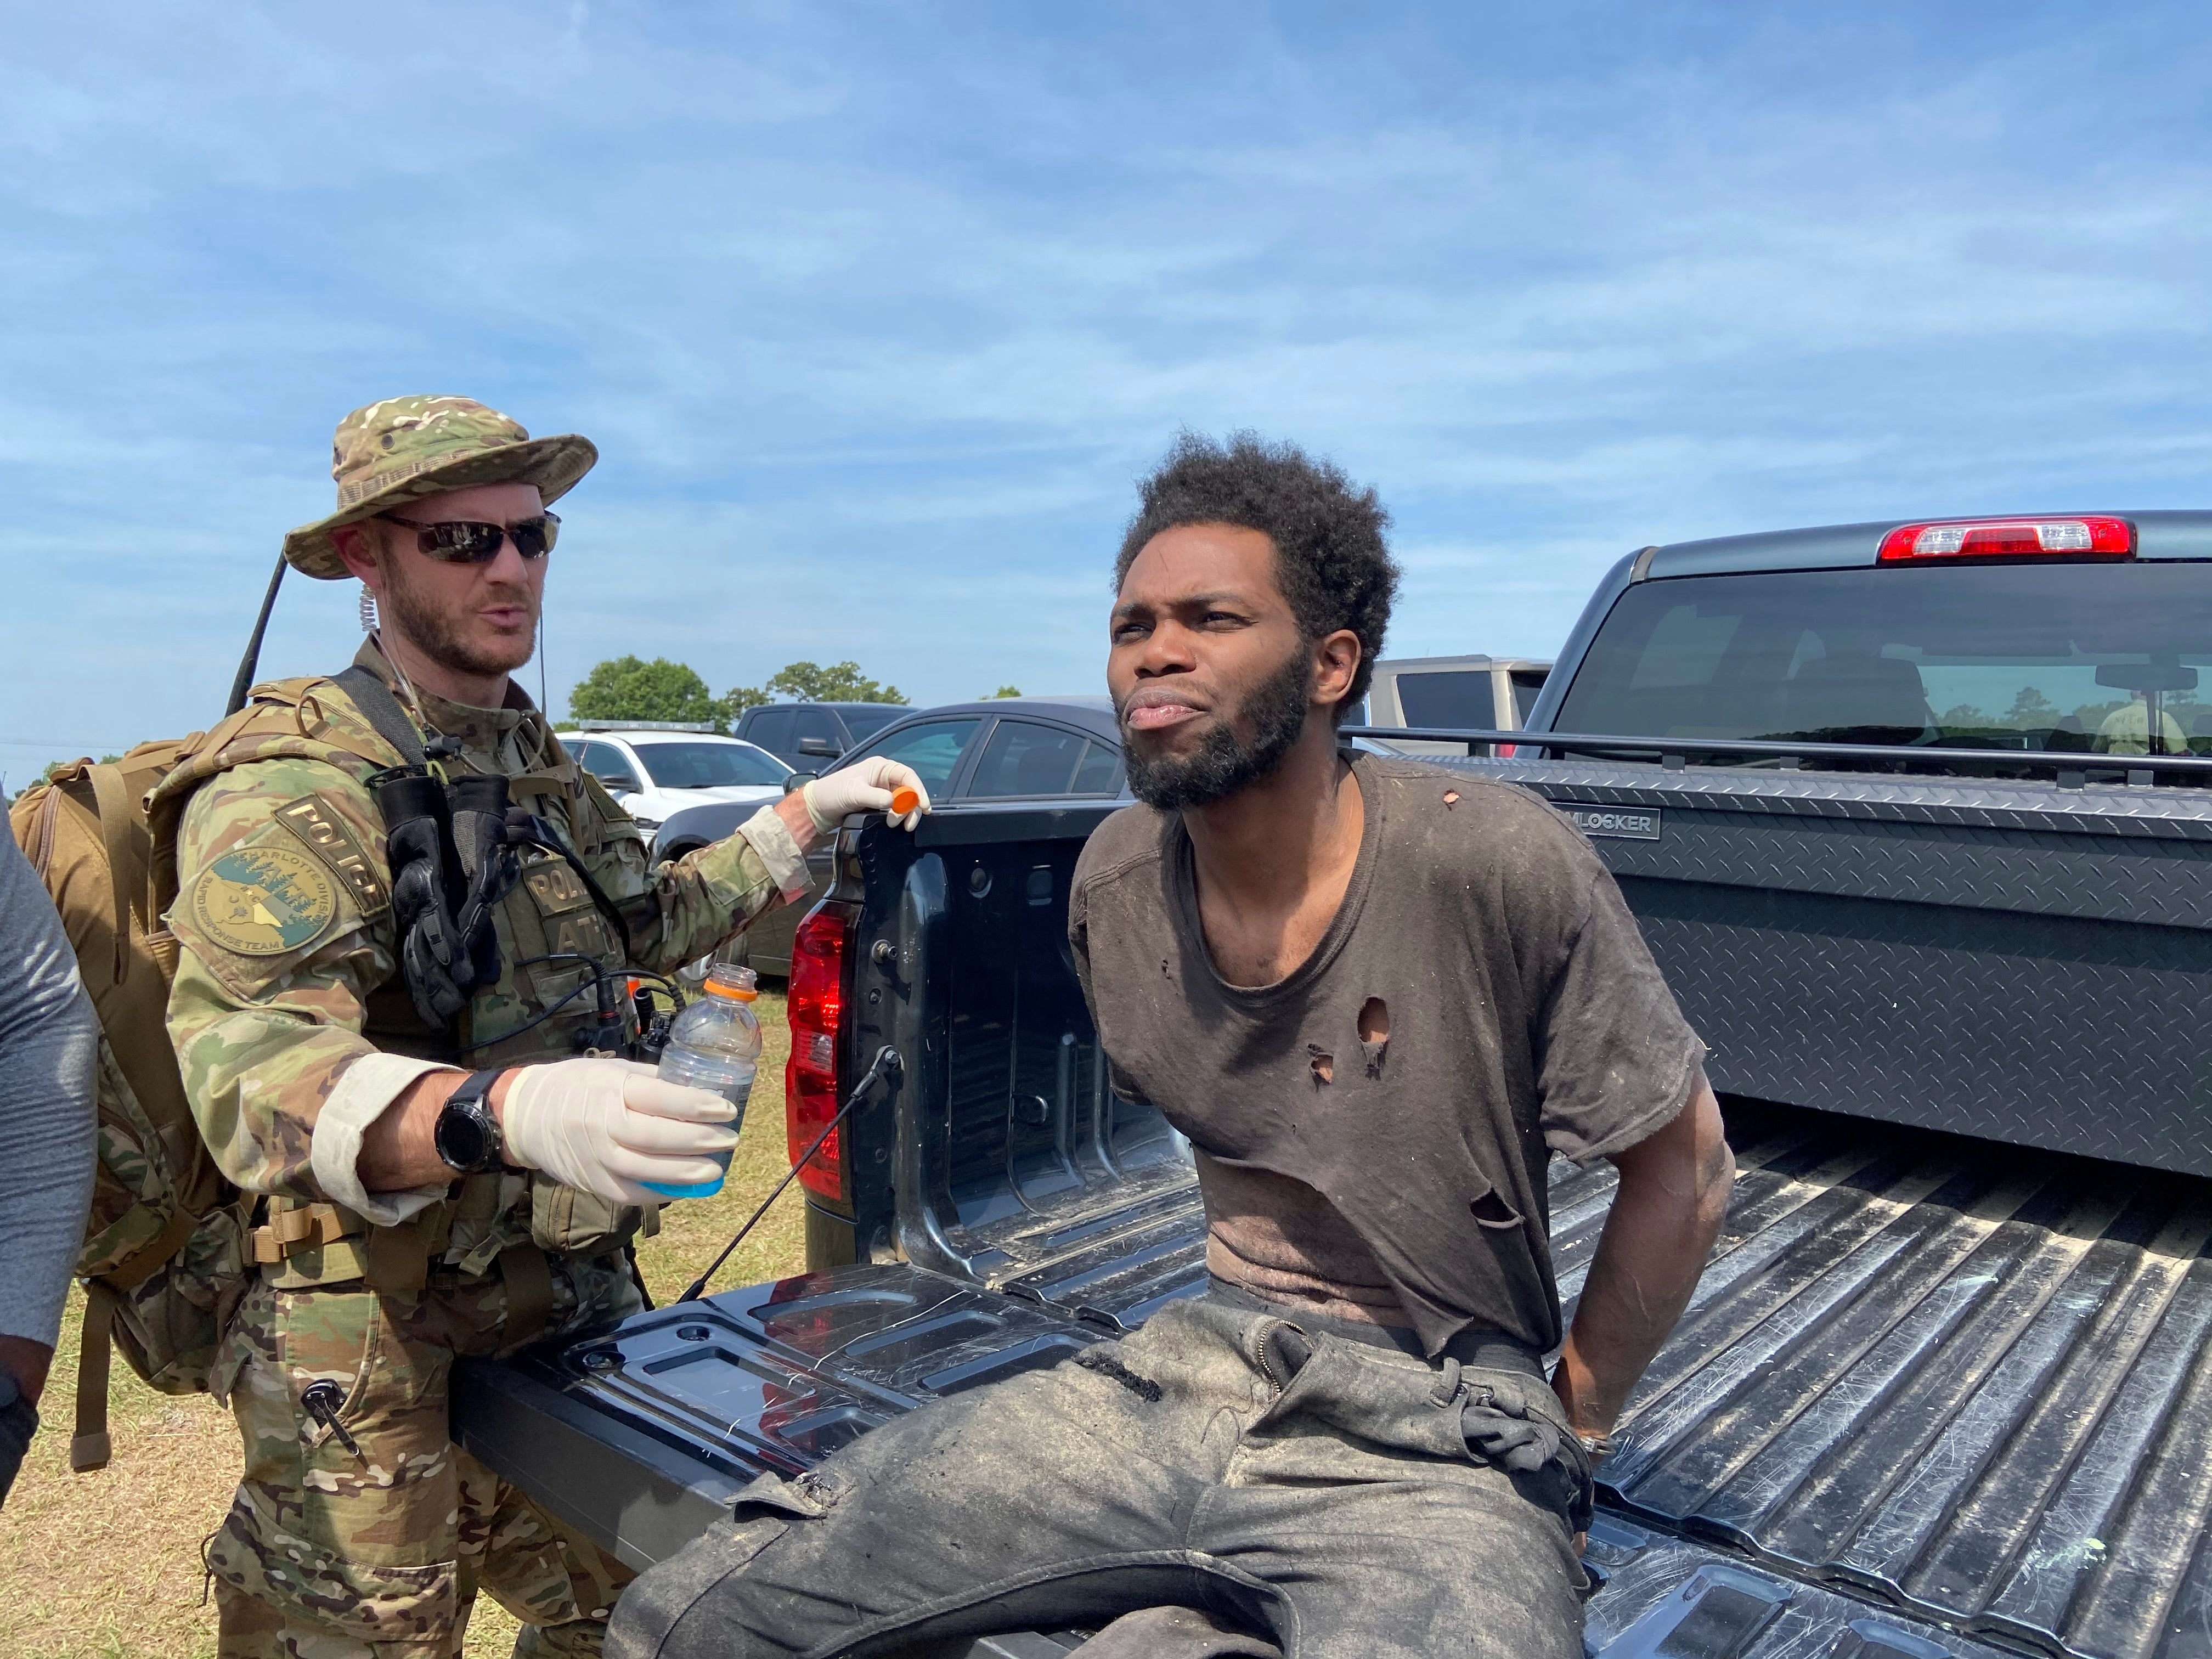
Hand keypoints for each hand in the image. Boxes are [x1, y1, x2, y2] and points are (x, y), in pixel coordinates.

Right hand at [500, 1058, 737, 1204]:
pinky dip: (658, 1192)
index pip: (660, 1099)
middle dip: (697, 1141)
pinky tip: (684, 1188)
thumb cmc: (574, 1086)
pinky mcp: (591, 1182)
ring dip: (683, 1173)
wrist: (524, 1116)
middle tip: (729, 1140)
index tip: (727, 1110)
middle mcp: (601, 1124)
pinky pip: (629, 1193)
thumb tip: (696, 1091)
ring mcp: (595, 1157)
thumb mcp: (610, 1069)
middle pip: (655, 1137)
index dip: (697, 1106)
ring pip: (643, 1169)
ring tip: (713, 1170)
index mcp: (609, 1089)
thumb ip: (651, 1082)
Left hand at [802, 756, 929, 832]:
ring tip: (895, 825)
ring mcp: (882, 791)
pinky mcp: (879, 805)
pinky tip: (894, 825)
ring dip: (905, 814)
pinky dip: (899, 817)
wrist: (817, 809)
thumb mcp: (853, 793)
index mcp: (880, 767)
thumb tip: (894, 803)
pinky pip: (896, 810)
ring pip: (905, 802)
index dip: (918, 790)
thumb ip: (875, 797)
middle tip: (904, 824)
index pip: (907, 775)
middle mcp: (884, 778)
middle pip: (910, 790)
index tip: (924, 806)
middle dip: (911, 807)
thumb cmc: (832, 793)